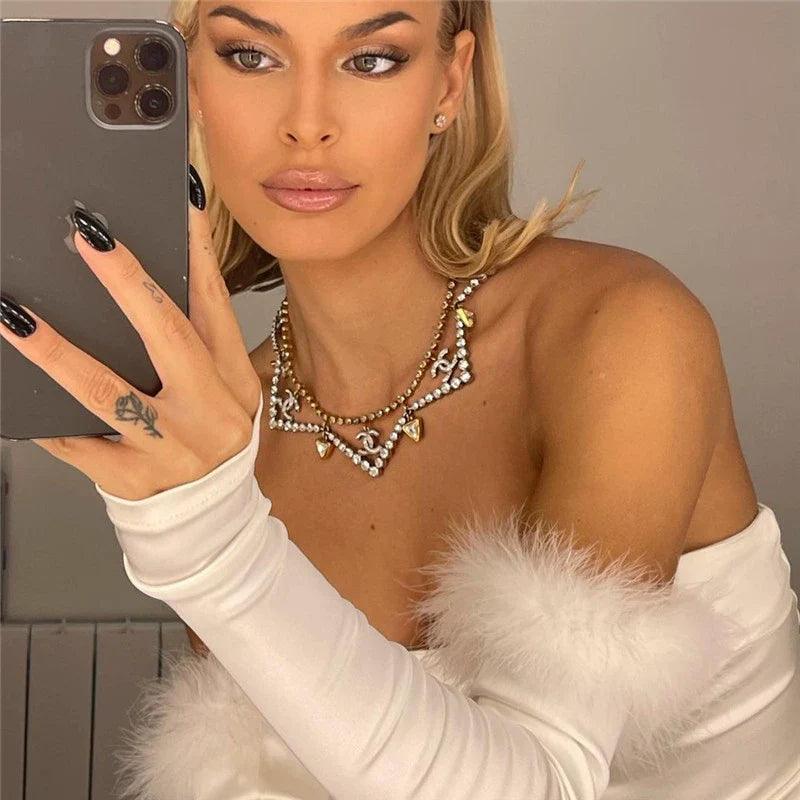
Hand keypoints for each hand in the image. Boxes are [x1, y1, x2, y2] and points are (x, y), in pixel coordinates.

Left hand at [0, 184, 262, 500]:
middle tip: (87, 238)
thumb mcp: (224, 389)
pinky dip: (44, 419)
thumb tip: (144, 278)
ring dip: (56, 351)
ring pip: (106, 392)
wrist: (212, 514)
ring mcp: (169, 449)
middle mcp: (208, 411)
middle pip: (168, 337)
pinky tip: (14, 396)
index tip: (176, 204)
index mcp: (233, 379)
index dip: (196, 253)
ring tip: (13, 314)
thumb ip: (198, 341)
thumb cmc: (210, 435)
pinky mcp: (131, 479)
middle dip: (126, 283)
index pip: (215, 305)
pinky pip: (77, 444)